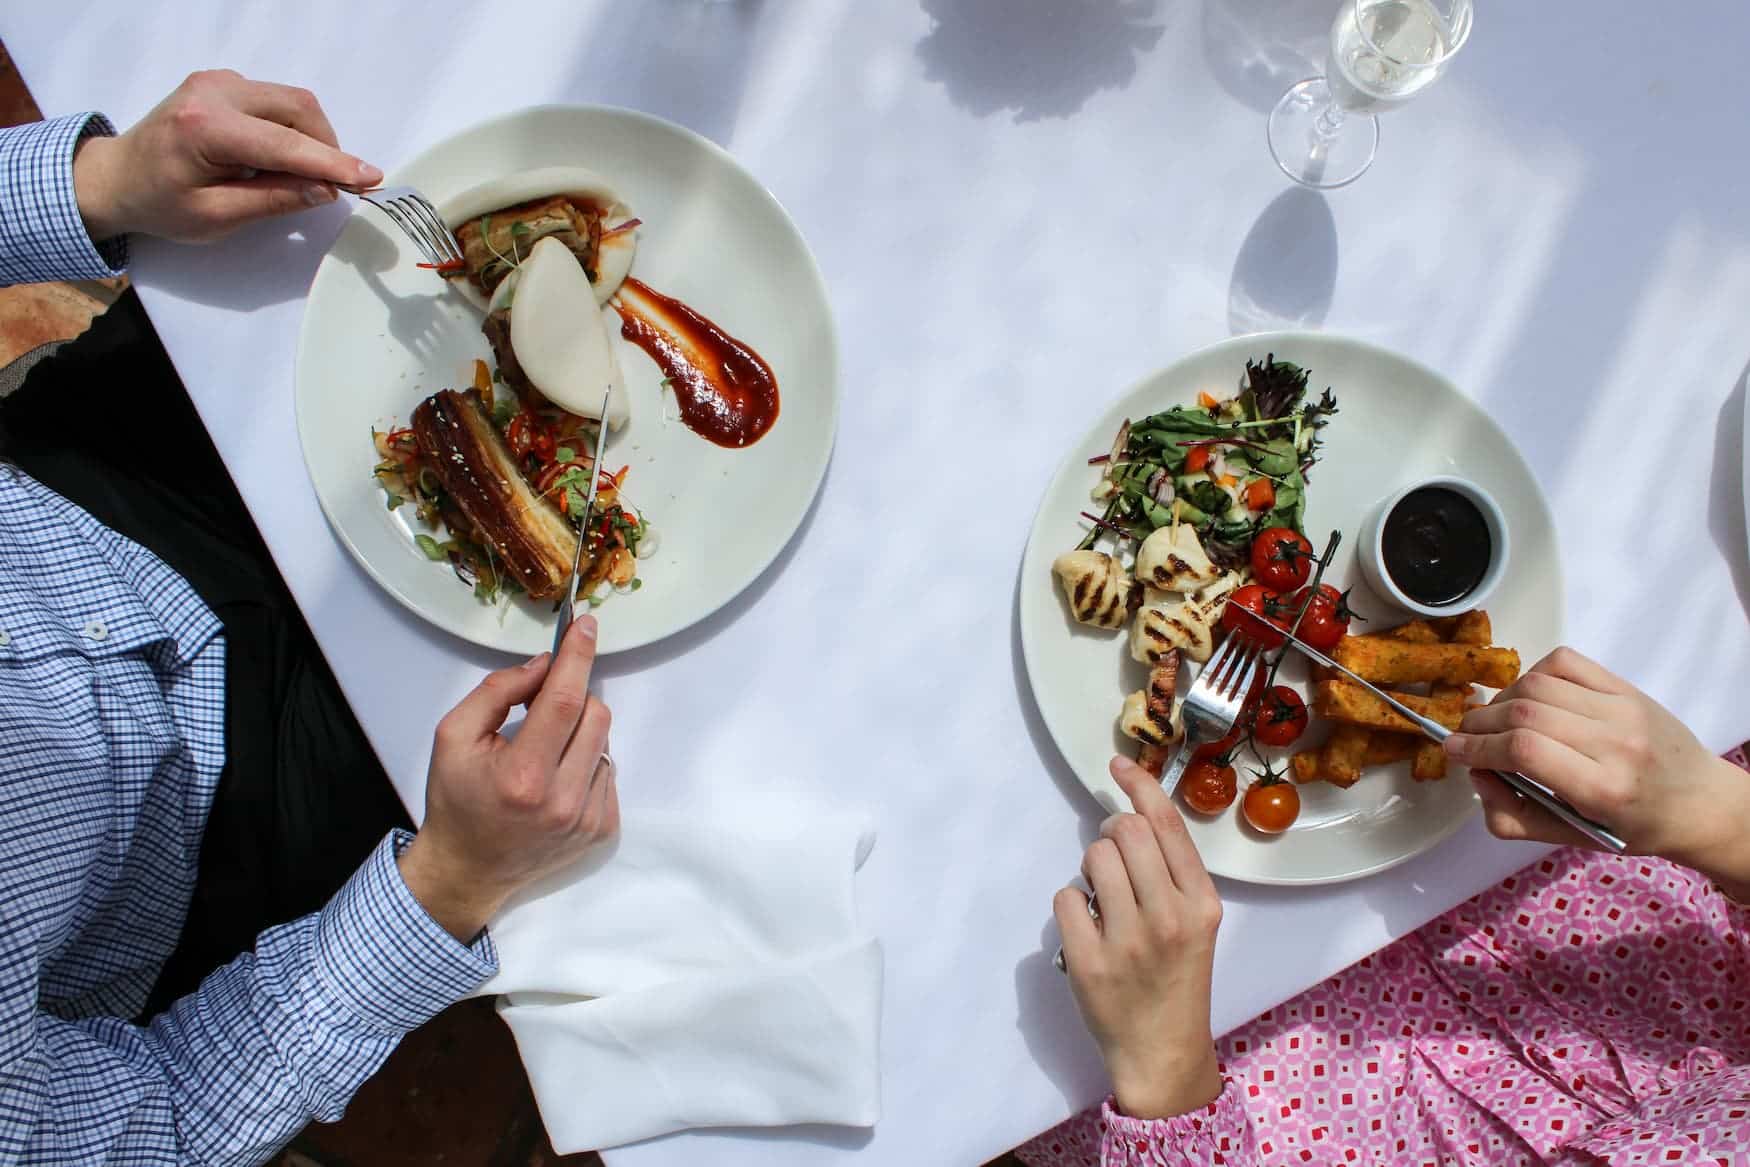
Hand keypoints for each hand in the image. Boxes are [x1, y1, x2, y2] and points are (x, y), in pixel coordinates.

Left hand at [72, 69, 381, 243]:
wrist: (116, 176)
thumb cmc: (160, 205)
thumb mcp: (216, 216)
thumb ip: (272, 201)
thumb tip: (324, 189)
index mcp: (205, 128)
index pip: (284, 144)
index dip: (332, 162)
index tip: (371, 177)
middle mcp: (213, 91)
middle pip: (297, 109)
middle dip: (326, 148)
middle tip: (334, 187)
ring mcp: (218, 81)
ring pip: (292, 101)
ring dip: (310, 138)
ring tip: (300, 175)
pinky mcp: (223, 83)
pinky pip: (275, 101)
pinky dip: (291, 130)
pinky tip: (277, 158)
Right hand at [398, 616, 618, 941]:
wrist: (467, 870)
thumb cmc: (456, 800)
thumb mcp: (453, 736)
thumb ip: (497, 692)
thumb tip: (544, 665)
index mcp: (523, 775)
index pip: (566, 700)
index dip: (578, 657)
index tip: (588, 626)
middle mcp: (562, 800)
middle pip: (595, 714)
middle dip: (574, 696)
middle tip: (543, 705)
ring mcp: (587, 818)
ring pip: (605, 741)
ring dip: (580, 731)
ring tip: (544, 751)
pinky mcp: (601, 830)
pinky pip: (609, 772)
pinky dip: (587, 762)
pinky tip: (556, 777)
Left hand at [1054, 756, 1223, 1119]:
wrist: (1163, 1051)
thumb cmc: (1177, 979)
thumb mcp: (1195, 923)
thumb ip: (1171, 874)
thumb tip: (1129, 816)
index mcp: (1200, 904)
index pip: (1167, 826)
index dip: (1140, 786)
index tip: (1119, 765)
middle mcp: (1169, 917)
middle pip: (1125, 832)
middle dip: (1111, 834)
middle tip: (1114, 861)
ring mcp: (1128, 940)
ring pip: (1093, 858)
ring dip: (1091, 868)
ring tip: (1104, 899)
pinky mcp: (1090, 961)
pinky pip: (1066, 897)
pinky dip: (1071, 905)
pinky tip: (1088, 929)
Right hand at [1444, 647, 1749, 896]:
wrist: (1700, 802)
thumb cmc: (1634, 828)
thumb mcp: (1571, 839)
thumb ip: (1512, 815)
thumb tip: (1476, 774)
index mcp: (1603, 789)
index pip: (1524, 751)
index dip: (1477, 747)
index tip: (1453, 751)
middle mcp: (1616, 743)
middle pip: (1524, 713)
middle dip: (1480, 723)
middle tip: (1466, 737)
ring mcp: (1623, 709)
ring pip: (1538, 683)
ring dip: (1501, 699)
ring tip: (1496, 719)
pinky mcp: (1626, 687)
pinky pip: (1564, 661)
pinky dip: (1532, 674)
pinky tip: (1530, 697)